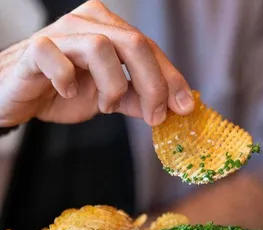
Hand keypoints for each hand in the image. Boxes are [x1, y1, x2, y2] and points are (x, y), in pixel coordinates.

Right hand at [0, 0, 193, 126]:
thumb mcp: (110, 98)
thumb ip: (138, 99)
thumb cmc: (65, 91)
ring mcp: (61, 33)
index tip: (184, 107)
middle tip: (153, 117)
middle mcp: (89, 23)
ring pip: (101, 48)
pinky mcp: (36, 49)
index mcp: (110, 30)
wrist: (22, 94)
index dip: (171, 79)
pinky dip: (67, 80)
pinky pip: (56, 57)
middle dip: (152, 85)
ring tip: (104, 106)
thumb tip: (173, 108)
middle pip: (135, 44)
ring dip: (111, 86)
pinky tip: (67, 92)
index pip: (151, 49)